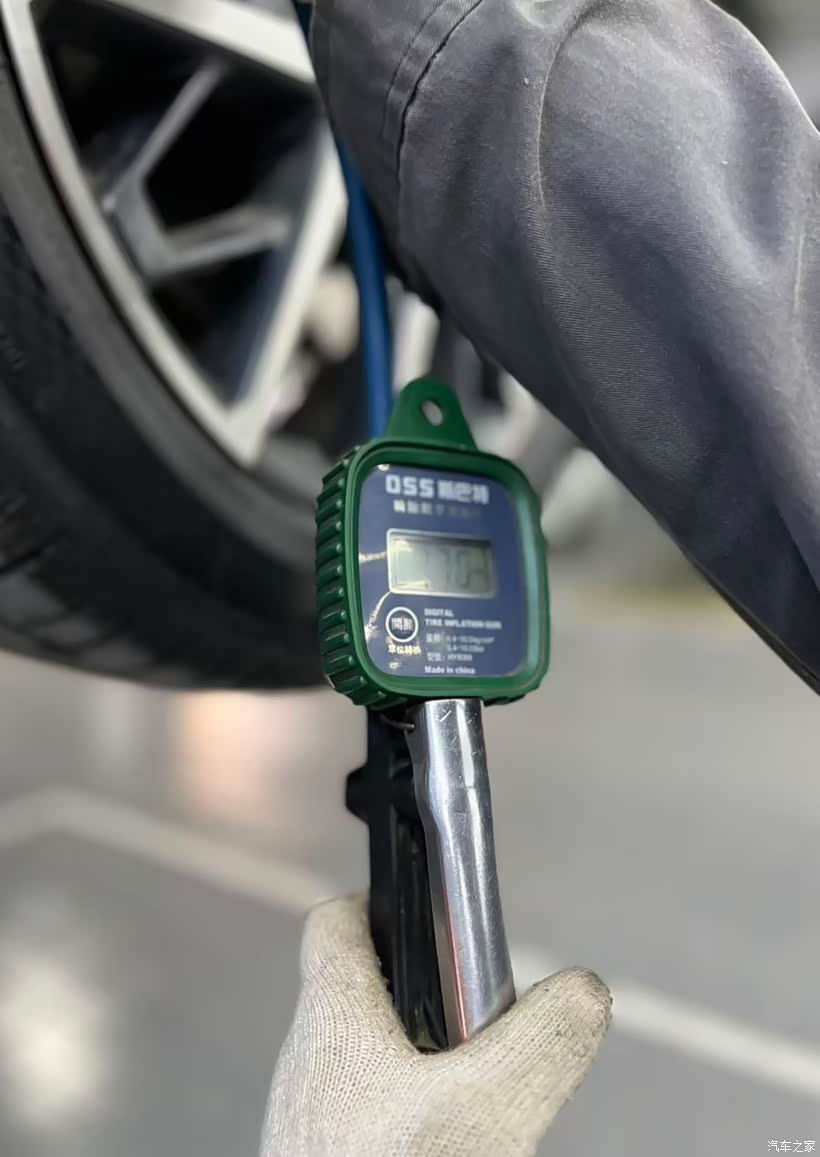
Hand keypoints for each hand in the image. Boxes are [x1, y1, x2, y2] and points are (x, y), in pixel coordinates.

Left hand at [260, 896, 610, 1156]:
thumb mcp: (488, 1108)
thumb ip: (545, 1039)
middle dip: (432, 1000)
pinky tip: (451, 1156)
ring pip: (373, 1061)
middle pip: (369, 992)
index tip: (439, 922)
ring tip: (476, 1107)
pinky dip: (414, 1123)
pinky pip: (370, 1119)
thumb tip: (584, 991)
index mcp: (332, 1015)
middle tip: (486, 1035)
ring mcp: (309, 1119)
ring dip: (428, 1070)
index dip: (385, 904)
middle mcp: (308, 1060)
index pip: (338, 922)